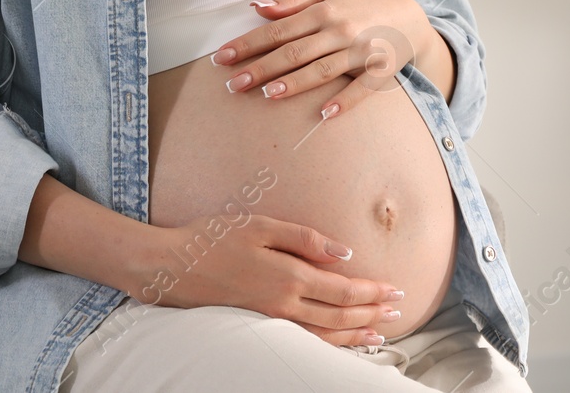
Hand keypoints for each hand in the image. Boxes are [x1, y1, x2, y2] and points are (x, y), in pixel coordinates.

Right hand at [137, 213, 406, 347]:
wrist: (172, 266)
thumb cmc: (213, 238)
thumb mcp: (260, 225)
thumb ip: (305, 238)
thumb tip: (344, 253)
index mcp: (288, 276)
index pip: (343, 290)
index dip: (372, 291)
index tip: (395, 289)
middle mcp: (284, 304)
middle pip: (340, 316)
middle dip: (372, 313)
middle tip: (397, 309)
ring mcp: (271, 319)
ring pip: (325, 335)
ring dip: (356, 334)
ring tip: (379, 333)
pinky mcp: (259, 325)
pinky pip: (304, 341)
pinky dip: (329, 344)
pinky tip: (339, 342)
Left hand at [211, 0, 449, 119]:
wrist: (408, 16)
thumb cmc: (358, 6)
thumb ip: (292, 1)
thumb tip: (258, 8)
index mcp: (324, 11)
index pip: (278, 30)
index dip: (248, 44)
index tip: (222, 58)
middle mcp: (340, 30)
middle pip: (294, 52)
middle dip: (261, 68)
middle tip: (233, 84)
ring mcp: (361, 52)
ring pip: (323, 70)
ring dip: (295, 83)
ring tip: (267, 94)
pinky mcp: (380, 72)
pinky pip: (362, 90)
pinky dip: (345, 101)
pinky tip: (325, 114)